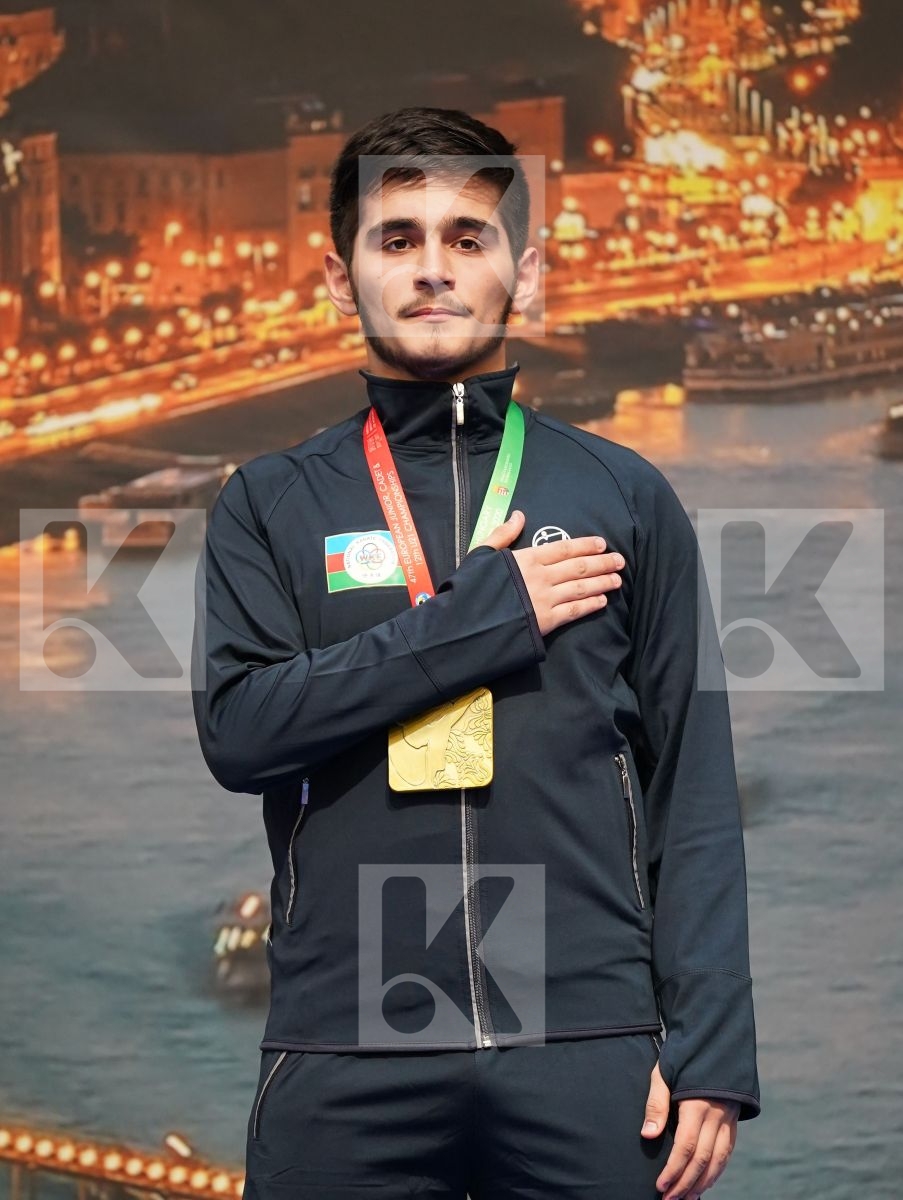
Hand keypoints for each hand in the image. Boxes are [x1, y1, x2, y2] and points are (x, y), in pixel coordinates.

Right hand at [479, 510, 623, 636]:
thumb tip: (519, 515)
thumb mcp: (481, 554)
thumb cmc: (471, 588)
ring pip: (581, 588)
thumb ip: (502, 535)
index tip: (602, 544)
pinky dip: (590, 605)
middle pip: (578, 567)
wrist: (467, 623)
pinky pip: (574, 611)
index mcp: (526, 558)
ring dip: (602, 583)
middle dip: (602, 563)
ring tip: (617, 580)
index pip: (563, 548)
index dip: (585, 545)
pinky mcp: (546, 622)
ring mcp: (545, 600)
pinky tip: (602, 601)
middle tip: (620, 561)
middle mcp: (541, 577)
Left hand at [641, 1057, 739, 1198]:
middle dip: (685, 1183)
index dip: (673, 1170)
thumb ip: (656, 1105)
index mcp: (697, 1104)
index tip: (660, 1187)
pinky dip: (716, 1170)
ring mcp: (728, 1120)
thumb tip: (648, 1136)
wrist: (713, 1040)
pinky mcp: (733, 1121)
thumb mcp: (663, 1073)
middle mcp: (717, 1115)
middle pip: (702, 1160)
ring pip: (719, 1160)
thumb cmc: (682, 1055)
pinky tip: (705, 1181)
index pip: (686, 1147)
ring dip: (703, 1183)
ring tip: (686, 1197)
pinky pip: (727, 1152)